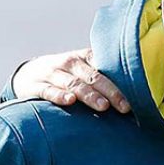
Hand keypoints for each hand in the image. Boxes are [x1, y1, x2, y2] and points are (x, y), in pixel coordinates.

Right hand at [12, 49, 129, 112]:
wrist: (27, 74)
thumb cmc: (66, 76)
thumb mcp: (83, 70)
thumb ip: (103, 77)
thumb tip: (136, 94)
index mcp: (85, 57)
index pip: (106, 68)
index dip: (121, 82)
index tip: (136, 96)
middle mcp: (70, 63)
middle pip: (93, 77)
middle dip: (111, 92)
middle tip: (125, 106)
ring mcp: (52, 73)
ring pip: (73, 83)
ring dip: (89, 95)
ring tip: (103, 106)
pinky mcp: (35, 86)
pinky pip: (48, 90)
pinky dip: (59, 95)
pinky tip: (69, 101)